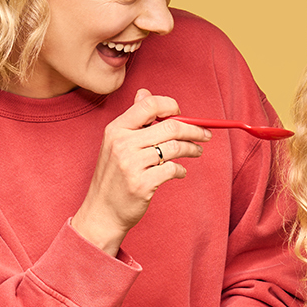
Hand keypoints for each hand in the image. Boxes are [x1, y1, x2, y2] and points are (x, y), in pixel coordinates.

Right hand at [71, 90, 209, 254]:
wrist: (101, 213)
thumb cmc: (112, 178)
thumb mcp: (115, 144)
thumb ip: (133, 121)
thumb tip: (145, 93)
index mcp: (116, 129)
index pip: (148, 105)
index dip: (170, 106)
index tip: (182, 114)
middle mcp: (122, 144)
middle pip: (169, 126)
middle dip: (193, 129)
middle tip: (205, 135)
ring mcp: (132, 164)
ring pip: (174, 147)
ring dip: (192, 149)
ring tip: (197, 152)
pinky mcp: (142, 184)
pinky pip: (172, 169)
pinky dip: (180, 170)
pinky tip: (180, 173)